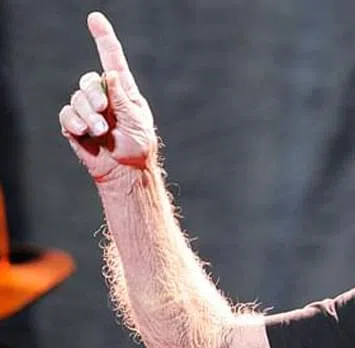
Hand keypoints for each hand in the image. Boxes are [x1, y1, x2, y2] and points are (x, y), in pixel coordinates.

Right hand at [59, 12, 156, 182]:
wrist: (125, 171)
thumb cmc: (137, 147)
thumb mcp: (136, 120)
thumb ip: (122, 97)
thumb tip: (110, 73)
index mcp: (123, 91)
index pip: (111, 59)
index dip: (103, 39)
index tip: (95, 18)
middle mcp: (104, 97)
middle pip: (89, 80)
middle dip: (94, 95)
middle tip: (104, 112)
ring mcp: (88, 110)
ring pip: (76, 98)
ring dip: (88, 114)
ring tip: (100, 132)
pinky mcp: (75, 124)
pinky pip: (67, 114)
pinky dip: (74, 122)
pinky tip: (84, 133)